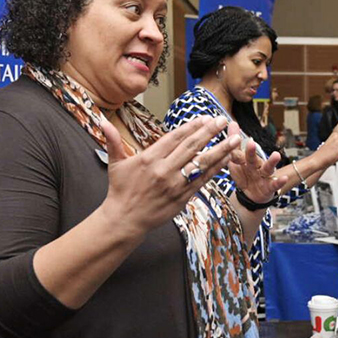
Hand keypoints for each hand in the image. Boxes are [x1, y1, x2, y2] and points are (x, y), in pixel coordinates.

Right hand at [99, 115, 236, 235]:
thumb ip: (113, 142)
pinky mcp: (183, 197)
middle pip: (191, 147)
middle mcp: (164, 170)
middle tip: (222, 121)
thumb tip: (102, 121)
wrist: (125, 219)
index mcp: (149, 159)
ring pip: (201, 164)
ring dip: (220, 150)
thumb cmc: (121, 190)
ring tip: (235, 139)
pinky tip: (227, 159)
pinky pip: (203, 181)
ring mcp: (175, 185)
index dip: (191, 127)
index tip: (204, 118)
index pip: (174, 138)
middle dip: (209, 133)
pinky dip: (216, 169)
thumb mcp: (115, 164)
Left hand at [226, 125, 288, 203]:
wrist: (252, 195)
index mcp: (245, 160)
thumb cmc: (245, 175)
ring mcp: (263, 175)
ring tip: (276, 155)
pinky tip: (284, 178)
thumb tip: (232, 123)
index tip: (232, 131)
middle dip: (251, 151)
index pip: (237, 152)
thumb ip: (234, 145)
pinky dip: (279, 181)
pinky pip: (275, 184)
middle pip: (252, 158)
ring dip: (272, 162)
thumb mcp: (236, 161)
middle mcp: (255, 165)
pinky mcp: (270, 187)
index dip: (233, 145)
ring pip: (267, 168)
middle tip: (251, 142)